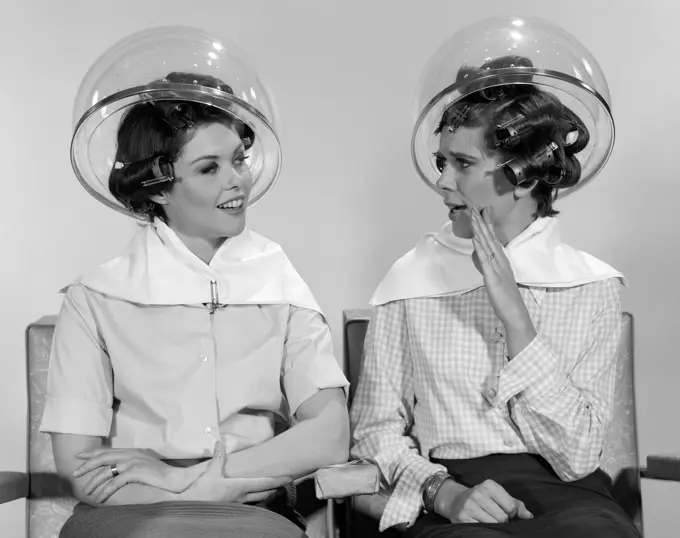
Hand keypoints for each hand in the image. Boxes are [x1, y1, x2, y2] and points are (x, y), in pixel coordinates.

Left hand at [73, 448, 197, 502]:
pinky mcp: (134, 471)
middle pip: (103, 457)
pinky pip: (114, 483)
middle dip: (87, 465)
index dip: (92, 452)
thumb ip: (132, 463)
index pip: (108, 450)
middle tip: (75, 473)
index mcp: (132, 450)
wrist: (174, 478)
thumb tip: (117, 469)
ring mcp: (132, 461)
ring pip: (105, 471)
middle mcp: (131, 453)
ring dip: (94, 482)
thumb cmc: (161, 474)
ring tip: (87, 492)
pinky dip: (104, 491)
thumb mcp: (144, 463)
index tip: (79, 456)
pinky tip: (99, 498)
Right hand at [183, 441, 292, 502]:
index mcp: (240, 487)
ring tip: (271, 489)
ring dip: (265, 494)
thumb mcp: (210, 472)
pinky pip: (247, 505)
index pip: (265, 483)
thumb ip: (218, 457)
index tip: (290, 477)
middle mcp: (242, 498)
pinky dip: (253, 500)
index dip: (278, 480)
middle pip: (265, 493)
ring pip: (257, 500)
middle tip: (284, 482)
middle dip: (275, 488)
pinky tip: (252, 498)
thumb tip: (219, 442)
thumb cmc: (201, 492)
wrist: (189, 510)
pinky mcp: (231, 511)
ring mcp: (237, 507)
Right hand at [434, 478, 532, 523]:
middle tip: (493, 516)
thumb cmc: (482, 499)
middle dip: (501, 520)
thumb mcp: (498, 496)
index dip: (510, 513)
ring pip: (493, 524)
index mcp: (489, 485)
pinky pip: (481, 529)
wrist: (455, 500)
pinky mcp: (462, 517)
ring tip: (487, 519)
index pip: (511, 506)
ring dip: (493, 525)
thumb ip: (516, 505)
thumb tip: (529, 516)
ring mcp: (469, 505)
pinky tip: (479, 522)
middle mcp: (478, 493)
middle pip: (502, 517)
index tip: (503, 511)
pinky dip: (483, 528)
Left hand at [470, 207, 530, 327]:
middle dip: (482, 222)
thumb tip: (478, 253)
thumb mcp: (494, 277)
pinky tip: (475, 239)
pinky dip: (480, 248)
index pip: (493, 239)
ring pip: (487, 245)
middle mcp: (501, 261)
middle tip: (475, 207)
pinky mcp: (493, 277)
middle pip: (490, 238)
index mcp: (502, 260)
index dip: (487, 225)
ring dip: (480, 230)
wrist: (515, 312)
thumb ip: (486, 264)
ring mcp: (497, 267)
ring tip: (473, 216)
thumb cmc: (506, 297)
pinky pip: (485, 260)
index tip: (482, 212)